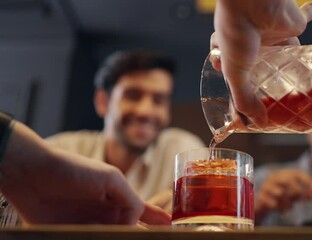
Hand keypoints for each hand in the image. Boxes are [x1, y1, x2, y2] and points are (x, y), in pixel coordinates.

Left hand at [0, 122, 169, 224]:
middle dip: (146, 233)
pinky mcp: (74, 234)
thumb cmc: (74, 170)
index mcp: (118, 195)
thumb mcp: (111, 179)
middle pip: (132, 228)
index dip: (157, 220)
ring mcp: (91, 225)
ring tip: (145, 239)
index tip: (170, 228)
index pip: (143, 211)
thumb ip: (130, 201)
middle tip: (161, 237)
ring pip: (115, 235)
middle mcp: (107, 212)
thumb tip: (136, 225)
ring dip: (129, 238)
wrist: (34, 175)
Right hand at [213, 0, 311, 125]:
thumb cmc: (236, 34)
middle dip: (274, 71)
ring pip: (291, 43)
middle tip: (280, 88)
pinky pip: (311, 13)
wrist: (248, 1)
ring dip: (298, 54)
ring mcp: (276, 28)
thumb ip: (245, 99)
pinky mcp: (293, 18)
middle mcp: (257, 39)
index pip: (240, 65)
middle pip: (269, 57)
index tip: (250, 91)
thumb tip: (259, 124)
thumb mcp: (236, 72)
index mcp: (238, 48)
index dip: (245, 78)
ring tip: (303, 73)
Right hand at [255, 169, 311, 221]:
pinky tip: (278, 208)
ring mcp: (266, 186)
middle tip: (298, 199)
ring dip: (287, 202)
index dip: (307, 181)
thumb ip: (303, 194)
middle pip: (288, 180)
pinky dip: (278, 207)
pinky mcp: (260, 197)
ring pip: (280, 192)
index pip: (297, 173)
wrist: (262, 205)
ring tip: (287, 206)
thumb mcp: (293, 195)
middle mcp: (273, 178)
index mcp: (282, 174)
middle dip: (296, 190)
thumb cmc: (280, 198)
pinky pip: (273, 202)